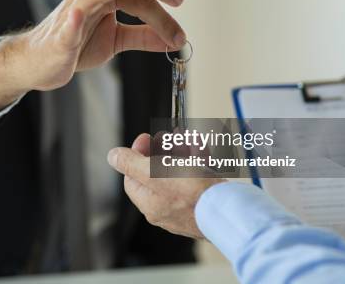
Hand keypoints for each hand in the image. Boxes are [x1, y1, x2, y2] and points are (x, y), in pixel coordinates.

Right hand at [0, 0, 186, 111]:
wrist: (39, 62)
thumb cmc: (76, 46)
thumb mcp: (115, 41)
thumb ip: (142, 36)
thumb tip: (174, 40)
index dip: (163, 3)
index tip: (181, 14)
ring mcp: (73, 13)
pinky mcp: (60, 35)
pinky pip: (67, 26)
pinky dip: (74, 20)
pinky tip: (79, 17)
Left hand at [107, 133, 225, 238]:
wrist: (232, 209)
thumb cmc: (193, 194)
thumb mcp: (154, 172)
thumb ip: (131, 163)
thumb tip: (113, 157)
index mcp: (150, 203)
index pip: (133, 177)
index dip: (137, 155)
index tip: (146, 139)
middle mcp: (167, 208)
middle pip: (157, 173)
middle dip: (164, 150)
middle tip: (169, 136)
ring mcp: (188, 205)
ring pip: (180, 172)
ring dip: (183, 152)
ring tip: (189, 140)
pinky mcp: (207, 200)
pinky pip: (198, 177)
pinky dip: (199, 161)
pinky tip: (202, 150)